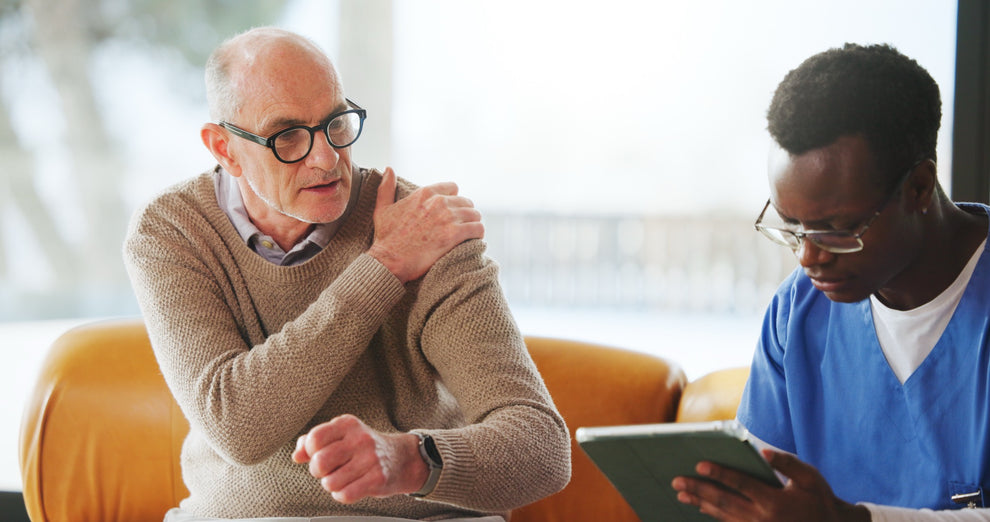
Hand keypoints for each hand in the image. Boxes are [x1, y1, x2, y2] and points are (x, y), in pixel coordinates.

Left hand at [291, 414, 428, 502]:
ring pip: (330, 482)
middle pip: (320, 462)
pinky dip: (342, 495)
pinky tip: (350, 487)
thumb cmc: (363, 447)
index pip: (314, 438)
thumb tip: (297, 456)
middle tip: (328, 470)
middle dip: (318, 471)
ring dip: (332, 484)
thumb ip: (313, 441)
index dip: (310, 452)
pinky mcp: (378, 478)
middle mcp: (360, 438)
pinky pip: (345, 495)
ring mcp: (371, 458)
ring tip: (342, 477)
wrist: (401, 458)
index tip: (318, 454)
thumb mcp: (340, 436)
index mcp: (347, 424)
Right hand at [367, 167, 483, 282]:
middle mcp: (438, 202)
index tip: (451, 210)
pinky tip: (473, 240)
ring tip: (469, 233)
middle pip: (466, 202)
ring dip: (473, 224)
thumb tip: (389, 169)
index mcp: (425, 193)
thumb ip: (386, 187)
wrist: (389, 260)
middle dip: (465, 213)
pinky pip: (477, 229)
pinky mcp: (454, 234)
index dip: (453, 199)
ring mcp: (448, 218)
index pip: (453, 188)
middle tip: (461, 225)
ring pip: (475, 215)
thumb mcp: (383, 208)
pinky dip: (478, 234)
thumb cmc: (386, 238)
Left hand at [670, 449, 870, 521]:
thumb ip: (787, 463)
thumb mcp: (809, 478)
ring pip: (722, 515)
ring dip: (700, 503)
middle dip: (698, 489)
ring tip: (681, 494)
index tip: (700, 464)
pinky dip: (713, 515)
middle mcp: (761, 517)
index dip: (719, 473)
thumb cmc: (819, 500)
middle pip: (723, 501)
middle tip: (677, 481)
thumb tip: (764, 451)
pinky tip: (700, 507)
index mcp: (774, 501)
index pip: (740, 484)